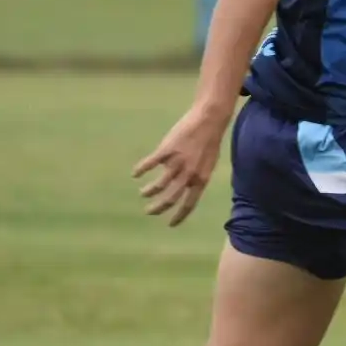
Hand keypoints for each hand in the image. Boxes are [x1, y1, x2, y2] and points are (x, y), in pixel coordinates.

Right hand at [132, 104, 229, 226]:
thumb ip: (197, 176)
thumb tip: (185, 185)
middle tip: (149, 212)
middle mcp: (188, 175)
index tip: (170, 225)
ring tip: (143, 193)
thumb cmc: (210, 141)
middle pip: (170, 199)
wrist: (209, 120)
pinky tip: (135, 173)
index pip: (189, 204)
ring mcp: (176, 163)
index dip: (179, 216)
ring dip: (148, 192)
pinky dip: (141, 170)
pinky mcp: (166, 150)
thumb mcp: (208, 163)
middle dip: (158, 208)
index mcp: (201, 180)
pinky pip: (150, 164)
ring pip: (158, 185)